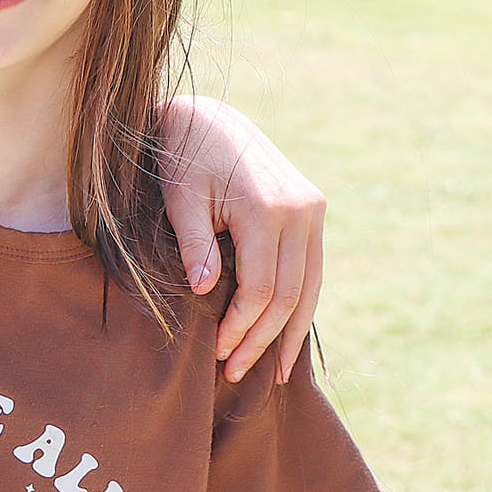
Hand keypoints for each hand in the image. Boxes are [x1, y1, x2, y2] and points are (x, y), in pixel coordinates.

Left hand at [159, 96, 324, 384]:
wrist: (208, 118)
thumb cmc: (182, 159)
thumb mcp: (179, 198)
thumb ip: (194, 242)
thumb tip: (206, 289)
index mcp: (267, 209)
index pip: (261, 288)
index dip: (242, 327)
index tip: (219, 353)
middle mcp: (301, 210)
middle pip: (289, 294)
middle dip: (264, 340)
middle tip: (237, 373)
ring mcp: (312, 210)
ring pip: (309, 286)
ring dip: (290, 332)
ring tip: (274, 372)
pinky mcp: (312, 210)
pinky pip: (311, 269)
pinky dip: (301, 304)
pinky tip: (288, 335)